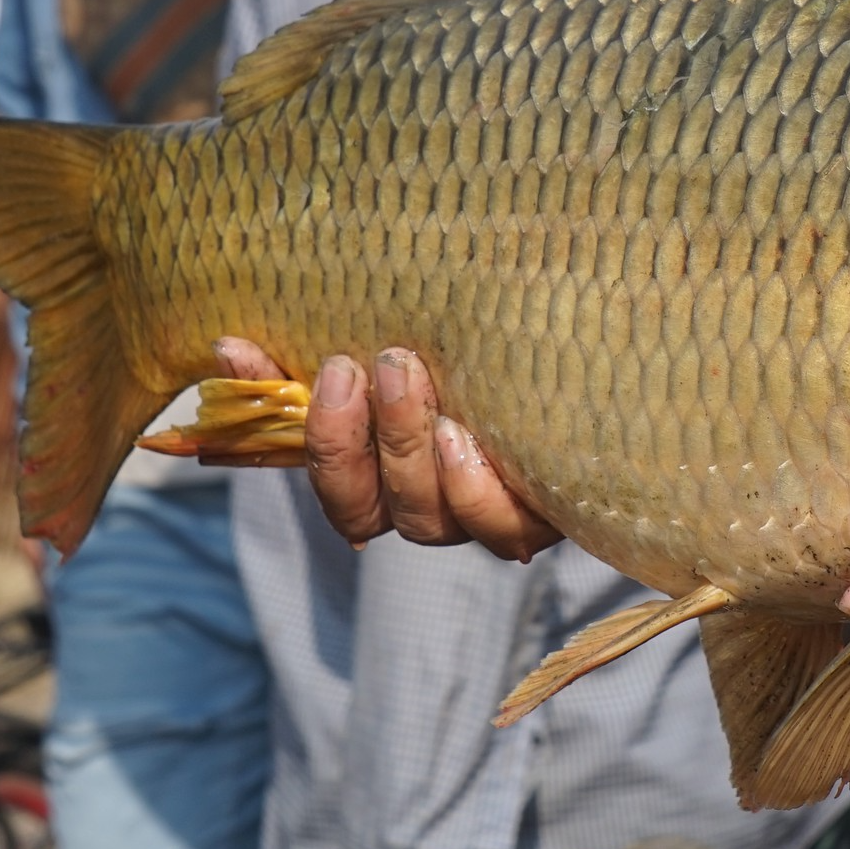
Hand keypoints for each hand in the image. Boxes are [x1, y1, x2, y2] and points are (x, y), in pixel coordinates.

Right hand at [213, 339, 563, 560]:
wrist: (621, 340)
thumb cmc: (498, 328)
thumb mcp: (415, 324)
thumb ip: (340, 334)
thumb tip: (229, 337)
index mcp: (390, 469)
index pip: (318, 472)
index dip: (279, 421)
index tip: (253, 350)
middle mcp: (437, 504)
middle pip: (369, 509)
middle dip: (349, 440)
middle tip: (357, 365)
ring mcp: (494, 511)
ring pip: (430, 518)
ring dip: (405, 448)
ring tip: (411, 377)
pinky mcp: (554, 507)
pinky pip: (506, 524)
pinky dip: (477, 488)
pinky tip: (466, 436)